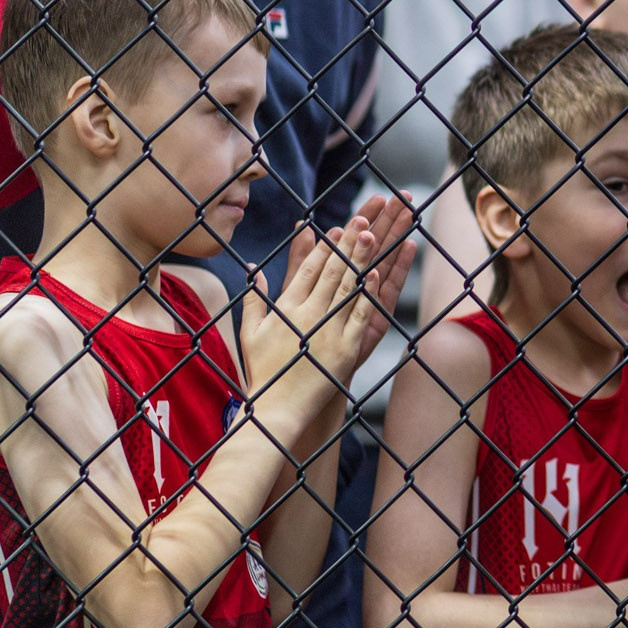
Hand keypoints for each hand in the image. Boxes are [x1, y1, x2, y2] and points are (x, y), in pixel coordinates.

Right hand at [240, 202, 413, 429]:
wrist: (279, 407)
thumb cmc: (263, 370)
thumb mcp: (250, 331)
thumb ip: (254, 298)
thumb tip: (251, 268)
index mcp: (287, 309)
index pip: (308, 270)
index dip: (324, 247)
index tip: (336, 228)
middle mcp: (308, 315)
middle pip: (332, 272)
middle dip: (348, 244)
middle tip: (362, 219)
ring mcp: (328, 331)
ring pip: (348, 288)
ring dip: (361, 260)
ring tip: (373, 235)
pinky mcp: (345, 349)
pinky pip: (359, 316)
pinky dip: (368, 294)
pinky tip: (376, 275)